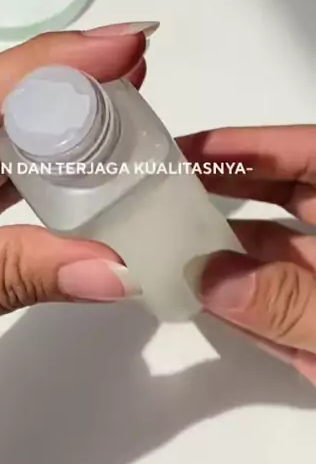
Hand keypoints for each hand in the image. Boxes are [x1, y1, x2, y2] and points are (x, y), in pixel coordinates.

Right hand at [181, 127, 315, 383]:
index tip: (190, 150)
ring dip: (226, 256)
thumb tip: (208, 276)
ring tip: (164, 246)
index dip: (250, 146)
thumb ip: (293, 300)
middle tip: (163, 190)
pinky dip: (244, 310)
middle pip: (289, 200)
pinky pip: (284, 317)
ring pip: (280, 260)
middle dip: (226, 193)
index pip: (309, 154)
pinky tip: (197, 299)